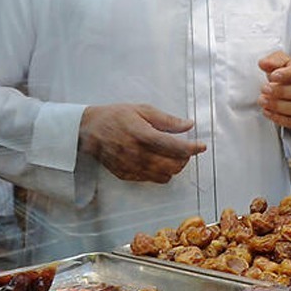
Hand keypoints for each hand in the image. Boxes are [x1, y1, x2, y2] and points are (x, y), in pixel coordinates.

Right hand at [78, 104, 206, 182]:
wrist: (89, 129)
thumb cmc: (116, 117)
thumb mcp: (143, 110)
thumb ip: (167, 120)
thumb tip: (189, 124)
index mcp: (143, 135)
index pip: (176, 147)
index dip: (193, 148)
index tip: (201, 146)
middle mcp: (138, 153)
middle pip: (173, 165)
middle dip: (185, 158)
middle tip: (185, 150)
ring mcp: (131, 166)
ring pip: (164, 175)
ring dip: (174, 167)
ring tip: (173, 157)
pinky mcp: (126, 174)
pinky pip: (151, 179)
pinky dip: (160, 173)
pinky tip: (158, 162)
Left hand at [259, 51, 290, 129]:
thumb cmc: (288, 72)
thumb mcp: (281, 60)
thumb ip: (273, 60)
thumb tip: (264, 63)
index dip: (288, 75)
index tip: (273, 76)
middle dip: (281, 92)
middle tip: (265, 88)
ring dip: (278, 106)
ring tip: (263, 100)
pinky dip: (279, 118)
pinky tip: (268, 110)